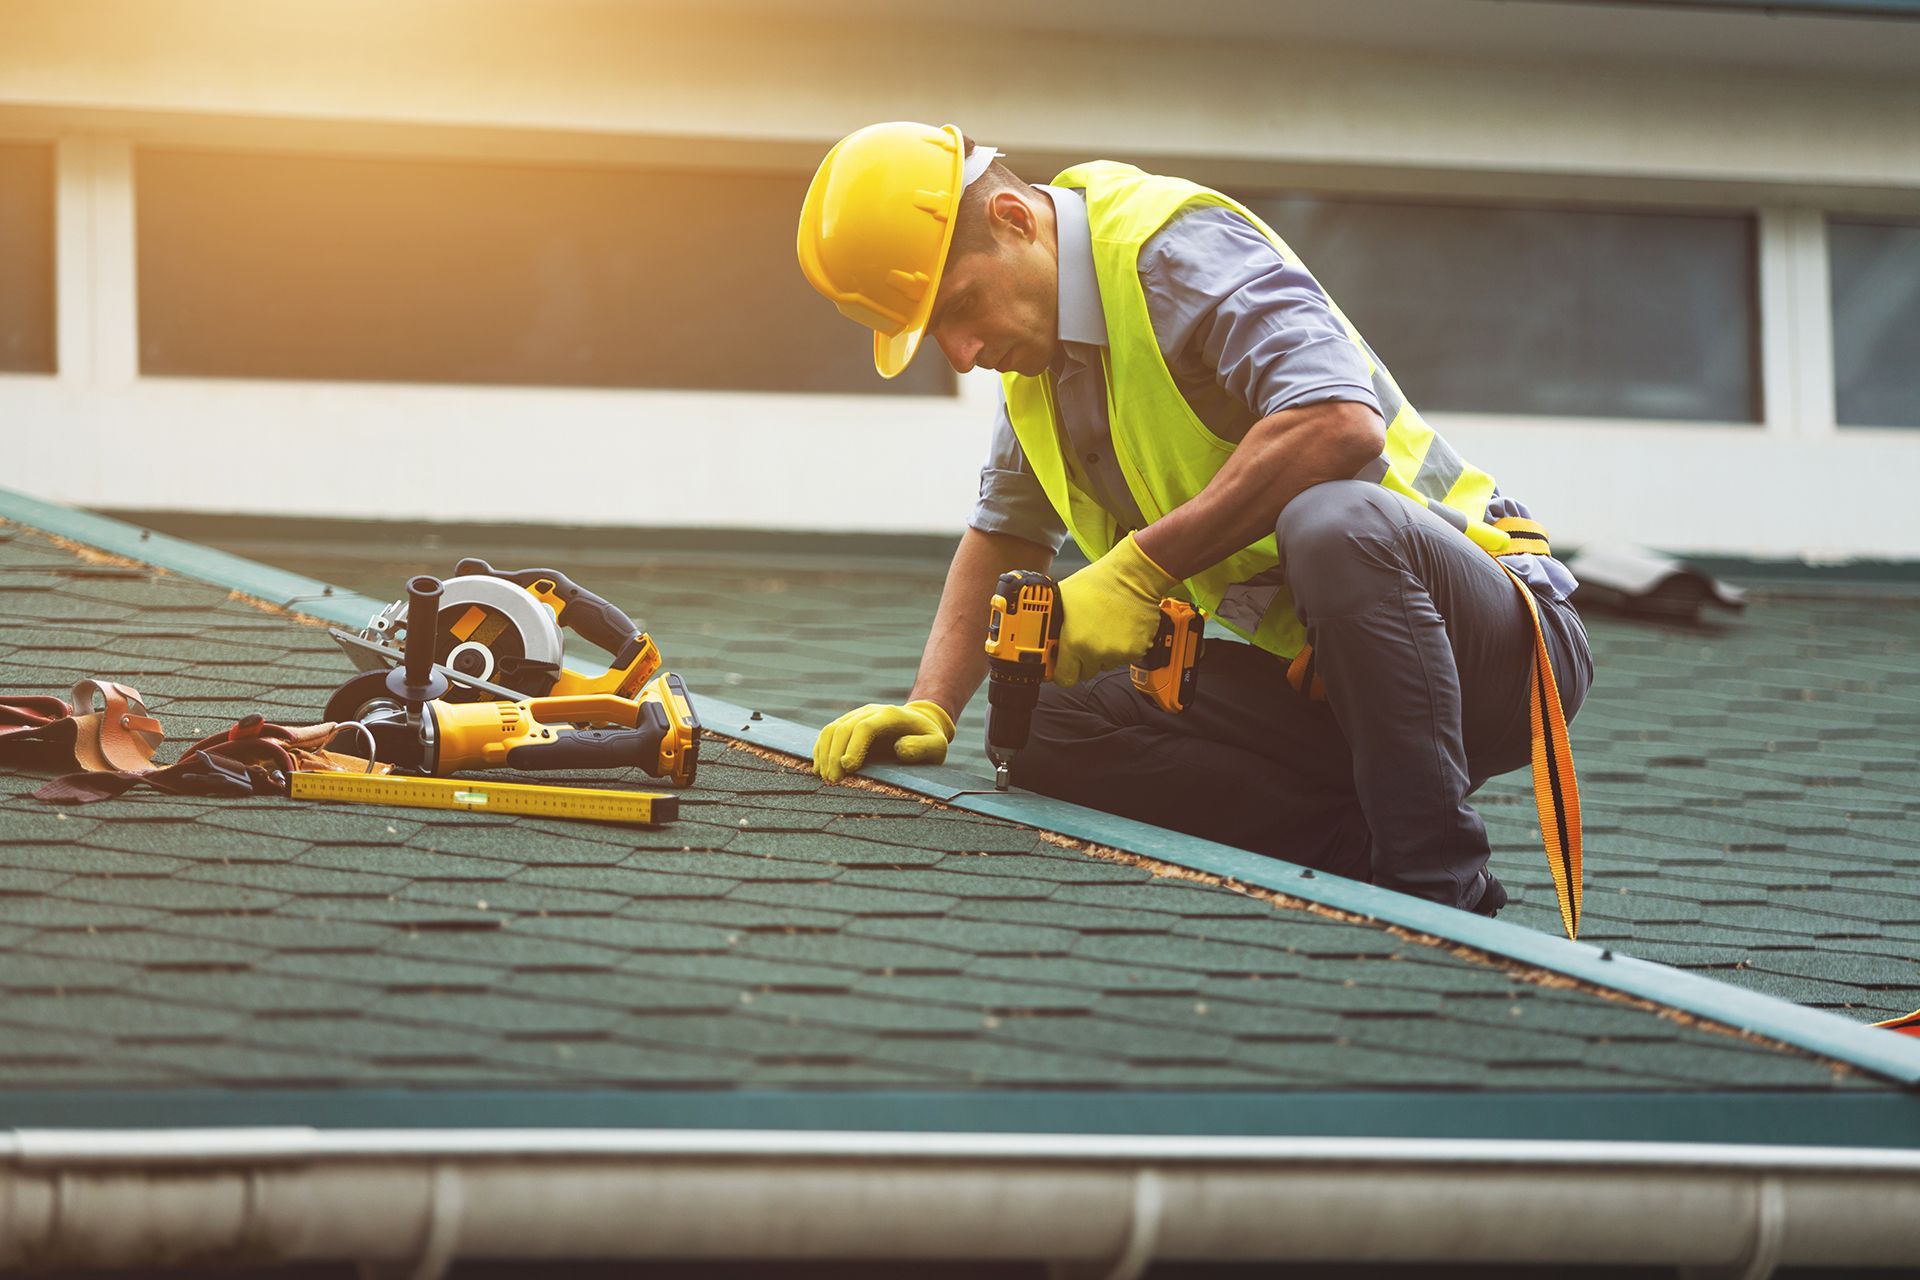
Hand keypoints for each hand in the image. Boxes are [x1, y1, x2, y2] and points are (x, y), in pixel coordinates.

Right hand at [812, 699, 955, 782]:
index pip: (865, 727)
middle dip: (834, 756)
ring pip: (831, 730)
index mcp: (890, 715)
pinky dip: (820, 750)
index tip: (848, 768)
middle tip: (833, 782)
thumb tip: (900, 750)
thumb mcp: (937, 745)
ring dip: (824, 754)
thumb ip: (923, 748)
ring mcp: (856, 715)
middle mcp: (870, 711)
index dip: (854, 746)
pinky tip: (819, 769)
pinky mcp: (848, 724)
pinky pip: (828, 733)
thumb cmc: (929, 738)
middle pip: (843, 729)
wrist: (920, 721)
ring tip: (825, 778)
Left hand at [1055, 532, 1179, 686]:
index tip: (1061, 664)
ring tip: (1103, 628)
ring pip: (1105, 664)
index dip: (1061, 671)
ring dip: (1102, 653)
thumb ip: (1051, 620)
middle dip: (1082, 660)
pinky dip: (1120, 647)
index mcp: (1075, 642)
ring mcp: (1118, 654)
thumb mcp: (1062, 597)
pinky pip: (1123, 657)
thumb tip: (1040, 632)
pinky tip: (1118, 628)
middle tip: (1084, 639)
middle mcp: (1097, 652)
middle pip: (1085, 672)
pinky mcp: (1137, 651)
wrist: (1133, 577)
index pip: (1064, 678)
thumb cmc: (1099, 583)